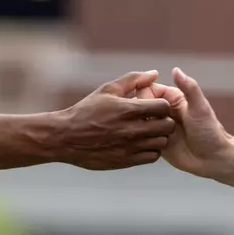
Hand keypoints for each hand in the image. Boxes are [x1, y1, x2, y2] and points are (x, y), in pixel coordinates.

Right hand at [55, 71, 174, 170]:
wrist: (66, 137)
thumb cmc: (86, 110)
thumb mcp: (107, 90)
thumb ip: (133, 80)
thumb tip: (155, 73)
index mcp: (128, 110)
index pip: (164, 106)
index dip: (163, 105)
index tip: (154, 105)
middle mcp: (132, 130)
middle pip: (167, 126)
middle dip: (164, 120)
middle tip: (154, 119)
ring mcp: (130, 147)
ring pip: (162, 142)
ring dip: (158, 136)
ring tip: (148, 131)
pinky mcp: (126, 161)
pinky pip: (152, 156)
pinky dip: (151, 150)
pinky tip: (141, 143)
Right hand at [151, 68, 233, 179]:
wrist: (213, 159)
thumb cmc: (210, 132)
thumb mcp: (200, 108)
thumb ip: (189, 88)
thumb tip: (176, 69)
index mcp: (171, 98)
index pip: (147, 90)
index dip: (144, 97)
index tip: (147, 107)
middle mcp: (163, 111)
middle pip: (140, 106)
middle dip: (143, 115)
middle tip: (157, 126)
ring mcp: (158, 127)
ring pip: (139, 123)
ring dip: (143, 129)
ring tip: (159, 136)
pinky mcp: (156, 142)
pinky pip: (142, 138)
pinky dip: (143, 141)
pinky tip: (153, 145)